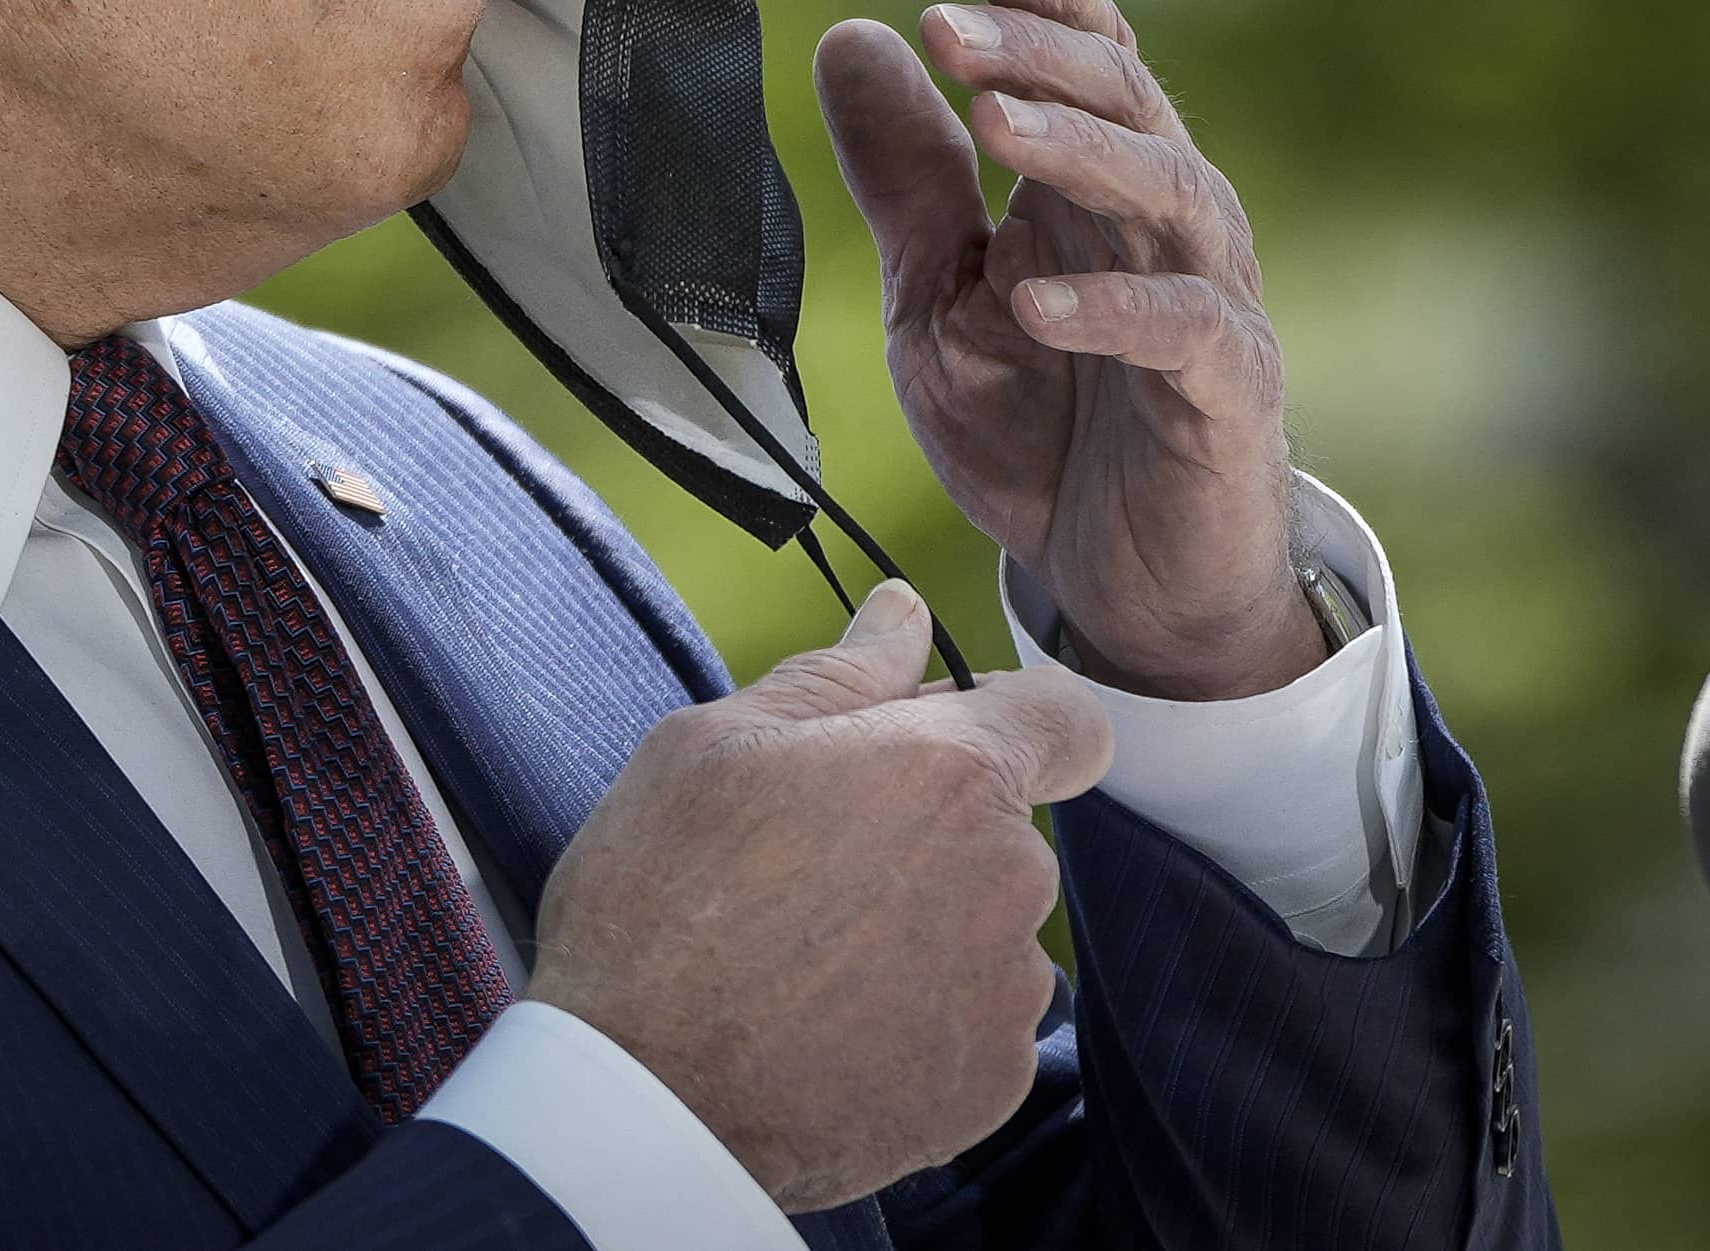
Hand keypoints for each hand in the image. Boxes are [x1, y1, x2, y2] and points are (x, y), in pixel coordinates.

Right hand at [525, 583, 1110, 1211]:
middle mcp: (1008, 876)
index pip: (1067, 718)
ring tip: (806, 960)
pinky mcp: (990, 1087)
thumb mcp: (719, 743)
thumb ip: (840, 673)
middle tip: (810, 865)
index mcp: (952, 770)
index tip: (943, 747)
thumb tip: (904, 612)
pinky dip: (921, 1025)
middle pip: (1003, 832)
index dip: (1011, 721)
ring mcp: (1006, 990)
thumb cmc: (662, 900)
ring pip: (988, 932)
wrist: (642, 1097)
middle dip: (931, 835)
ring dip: (927, 933)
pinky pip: (976, 1028)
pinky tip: (827, 1030)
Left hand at [813, 0, 1319, 701]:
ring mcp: (1208, 300)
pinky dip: (1111, 309)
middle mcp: (1166, 222)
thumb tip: (851, 33)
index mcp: (1096, 187)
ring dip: (1080, 149)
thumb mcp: (938, 298)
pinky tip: (1036, 299)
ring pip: (1169, 189)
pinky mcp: (1228, 393)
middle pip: (1128, 100)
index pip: (1092, 58)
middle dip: (1041, 54)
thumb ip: (906, 179)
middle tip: (953, 30)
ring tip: (994, 120)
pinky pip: (1185, 331)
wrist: (1125, 589)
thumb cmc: (1042, 430)